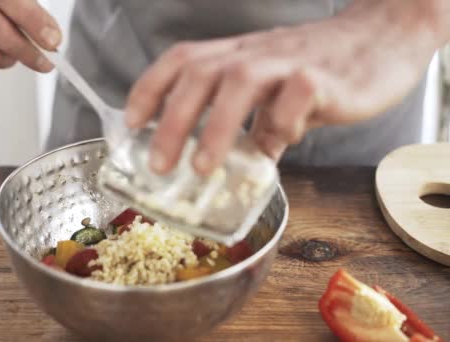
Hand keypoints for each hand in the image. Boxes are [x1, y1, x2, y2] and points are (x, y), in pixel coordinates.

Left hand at [125, 1, 440, 173]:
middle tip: (158, 166)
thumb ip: (253, 123)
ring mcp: (287, 61)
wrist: (381, 38)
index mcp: (236, 54)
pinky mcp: (324, 75)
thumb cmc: (320, 66)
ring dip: (216, 128)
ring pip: (240, 82)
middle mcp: (253, 53)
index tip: (131, 123)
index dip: (150, 88)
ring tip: (202, 168)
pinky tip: (279, 146)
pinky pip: (296, 97)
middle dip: (171, 121)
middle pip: (199, 74)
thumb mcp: (274, 89)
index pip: (181, 60)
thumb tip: (237, 162)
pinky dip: (281, 124)